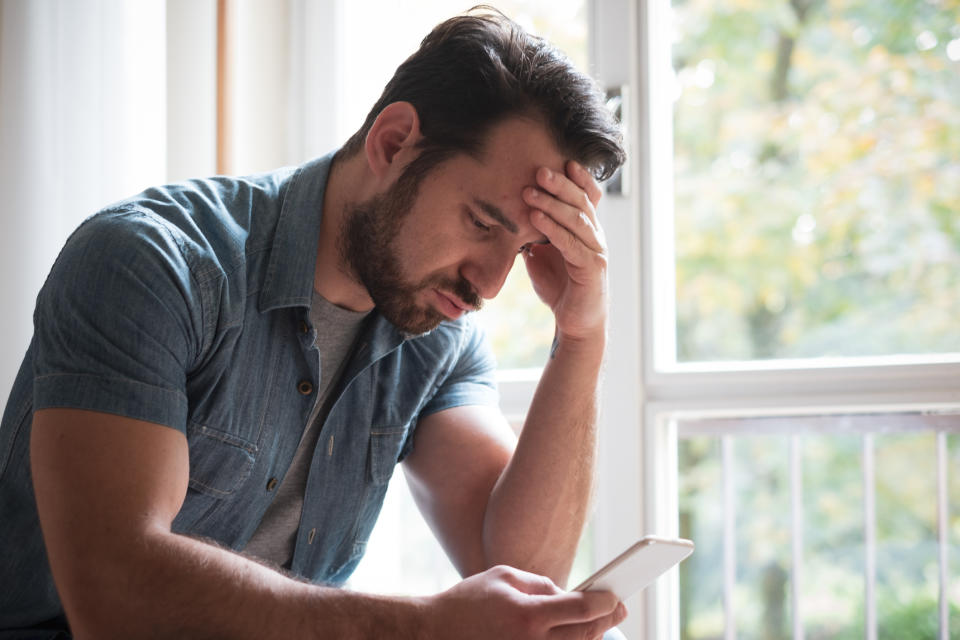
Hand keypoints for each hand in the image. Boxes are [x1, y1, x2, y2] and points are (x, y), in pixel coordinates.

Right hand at [423, 565, 625, 639]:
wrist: (434, 633)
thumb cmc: (468, 601)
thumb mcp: (504, 578)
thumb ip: (541, 585)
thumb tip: (568, 596)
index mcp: (528, 615)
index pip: (582, 609)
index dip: (605, 602)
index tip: (615, 596)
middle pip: (585, 635)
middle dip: (606, 620)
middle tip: (617, 608)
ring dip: (590, 636)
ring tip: (597, 623)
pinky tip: (574, 636)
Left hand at [521, 161, 607, 342]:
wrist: (576, 323)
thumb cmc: (561, 287)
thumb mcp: (543, 255)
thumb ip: (536, 235)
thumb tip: (514, 216)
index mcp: (587, 229)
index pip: (588, 197)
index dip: (578, 178)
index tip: (561, 160)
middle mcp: (596, 236)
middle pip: (582, 202)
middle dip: (560, 184)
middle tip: (539, 169)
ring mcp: (596, 251)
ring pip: (576, 219)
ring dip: (552, 203)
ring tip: (530, 191)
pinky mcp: (591, 268)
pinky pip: (571, 243)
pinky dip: (553, 228)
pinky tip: (535, 218)